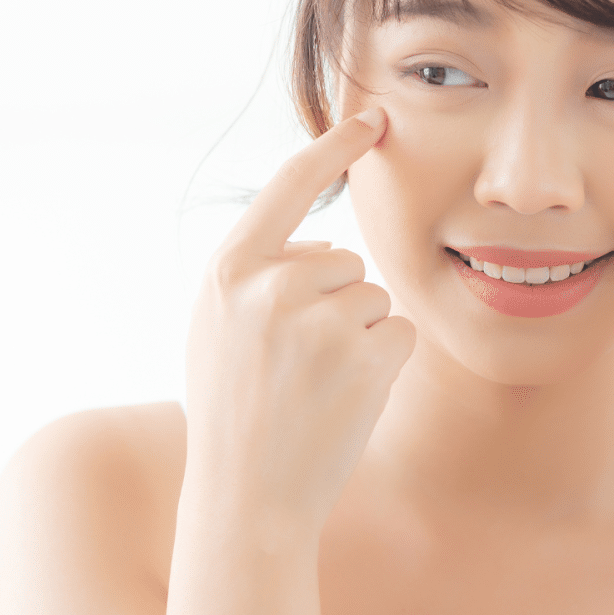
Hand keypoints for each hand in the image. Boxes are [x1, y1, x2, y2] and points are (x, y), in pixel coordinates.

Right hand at [182, 106, 416, 541]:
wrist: (246, 495)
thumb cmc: (233, 410)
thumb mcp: (216, 327)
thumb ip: (256, 276)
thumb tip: (327, 244)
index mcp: (230, 270)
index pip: (291, 186)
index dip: (334, 147)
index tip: (372, 119)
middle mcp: (272, 285)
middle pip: (344, 261)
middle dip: (334, 304)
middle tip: (295, 365)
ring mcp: (318, 320)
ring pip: (373, 297)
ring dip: (358, 336)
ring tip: (314, 385)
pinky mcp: (363, 356)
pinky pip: (397, 332)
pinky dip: (383, 363)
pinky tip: (345, 397)